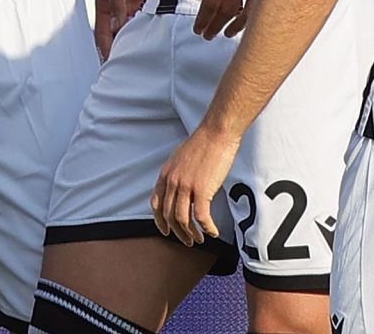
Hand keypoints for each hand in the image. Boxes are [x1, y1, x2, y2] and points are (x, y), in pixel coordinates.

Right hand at [94, 0, 151, 59]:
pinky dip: (144, 30)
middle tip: (123, 65)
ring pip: (129, 29)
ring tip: (136, 57)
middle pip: (114, 33)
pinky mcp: (144, 1)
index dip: (105, 47)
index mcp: (104, 0)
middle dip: (117, 48)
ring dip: (131, 40)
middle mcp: (116, 4)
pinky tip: (149, 39)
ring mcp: (130, 3)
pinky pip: (142, 20)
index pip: (102, 30)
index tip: (109, 62)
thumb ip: (118, 2)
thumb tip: (117, 24)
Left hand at [151, 125, 240, 246]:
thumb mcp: (180, 157)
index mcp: (166, 174)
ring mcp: (186, 186)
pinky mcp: (202, 189)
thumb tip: (180, 187)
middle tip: (188, 240)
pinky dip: (207, 228)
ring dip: (191, 234)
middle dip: (178, 232)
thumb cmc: (203, 142)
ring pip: (183, 219)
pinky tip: (213, 231)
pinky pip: (202, 217)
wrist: (216, 133)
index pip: (156, 203)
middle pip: (169, 215)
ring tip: (200, 239)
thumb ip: (177, 173)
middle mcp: (173, 181)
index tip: (166, 231)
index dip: (160, 220)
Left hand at [192, 0, 298, 39]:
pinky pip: (264, 2)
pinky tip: (247, 21)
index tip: (199, 28)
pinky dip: (254, 15)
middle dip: (214, 26)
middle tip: (207, 34)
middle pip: (226, 11)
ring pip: (247, 11)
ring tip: (225, 33)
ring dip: (234, 26)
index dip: (203, 19)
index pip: (210, 2)